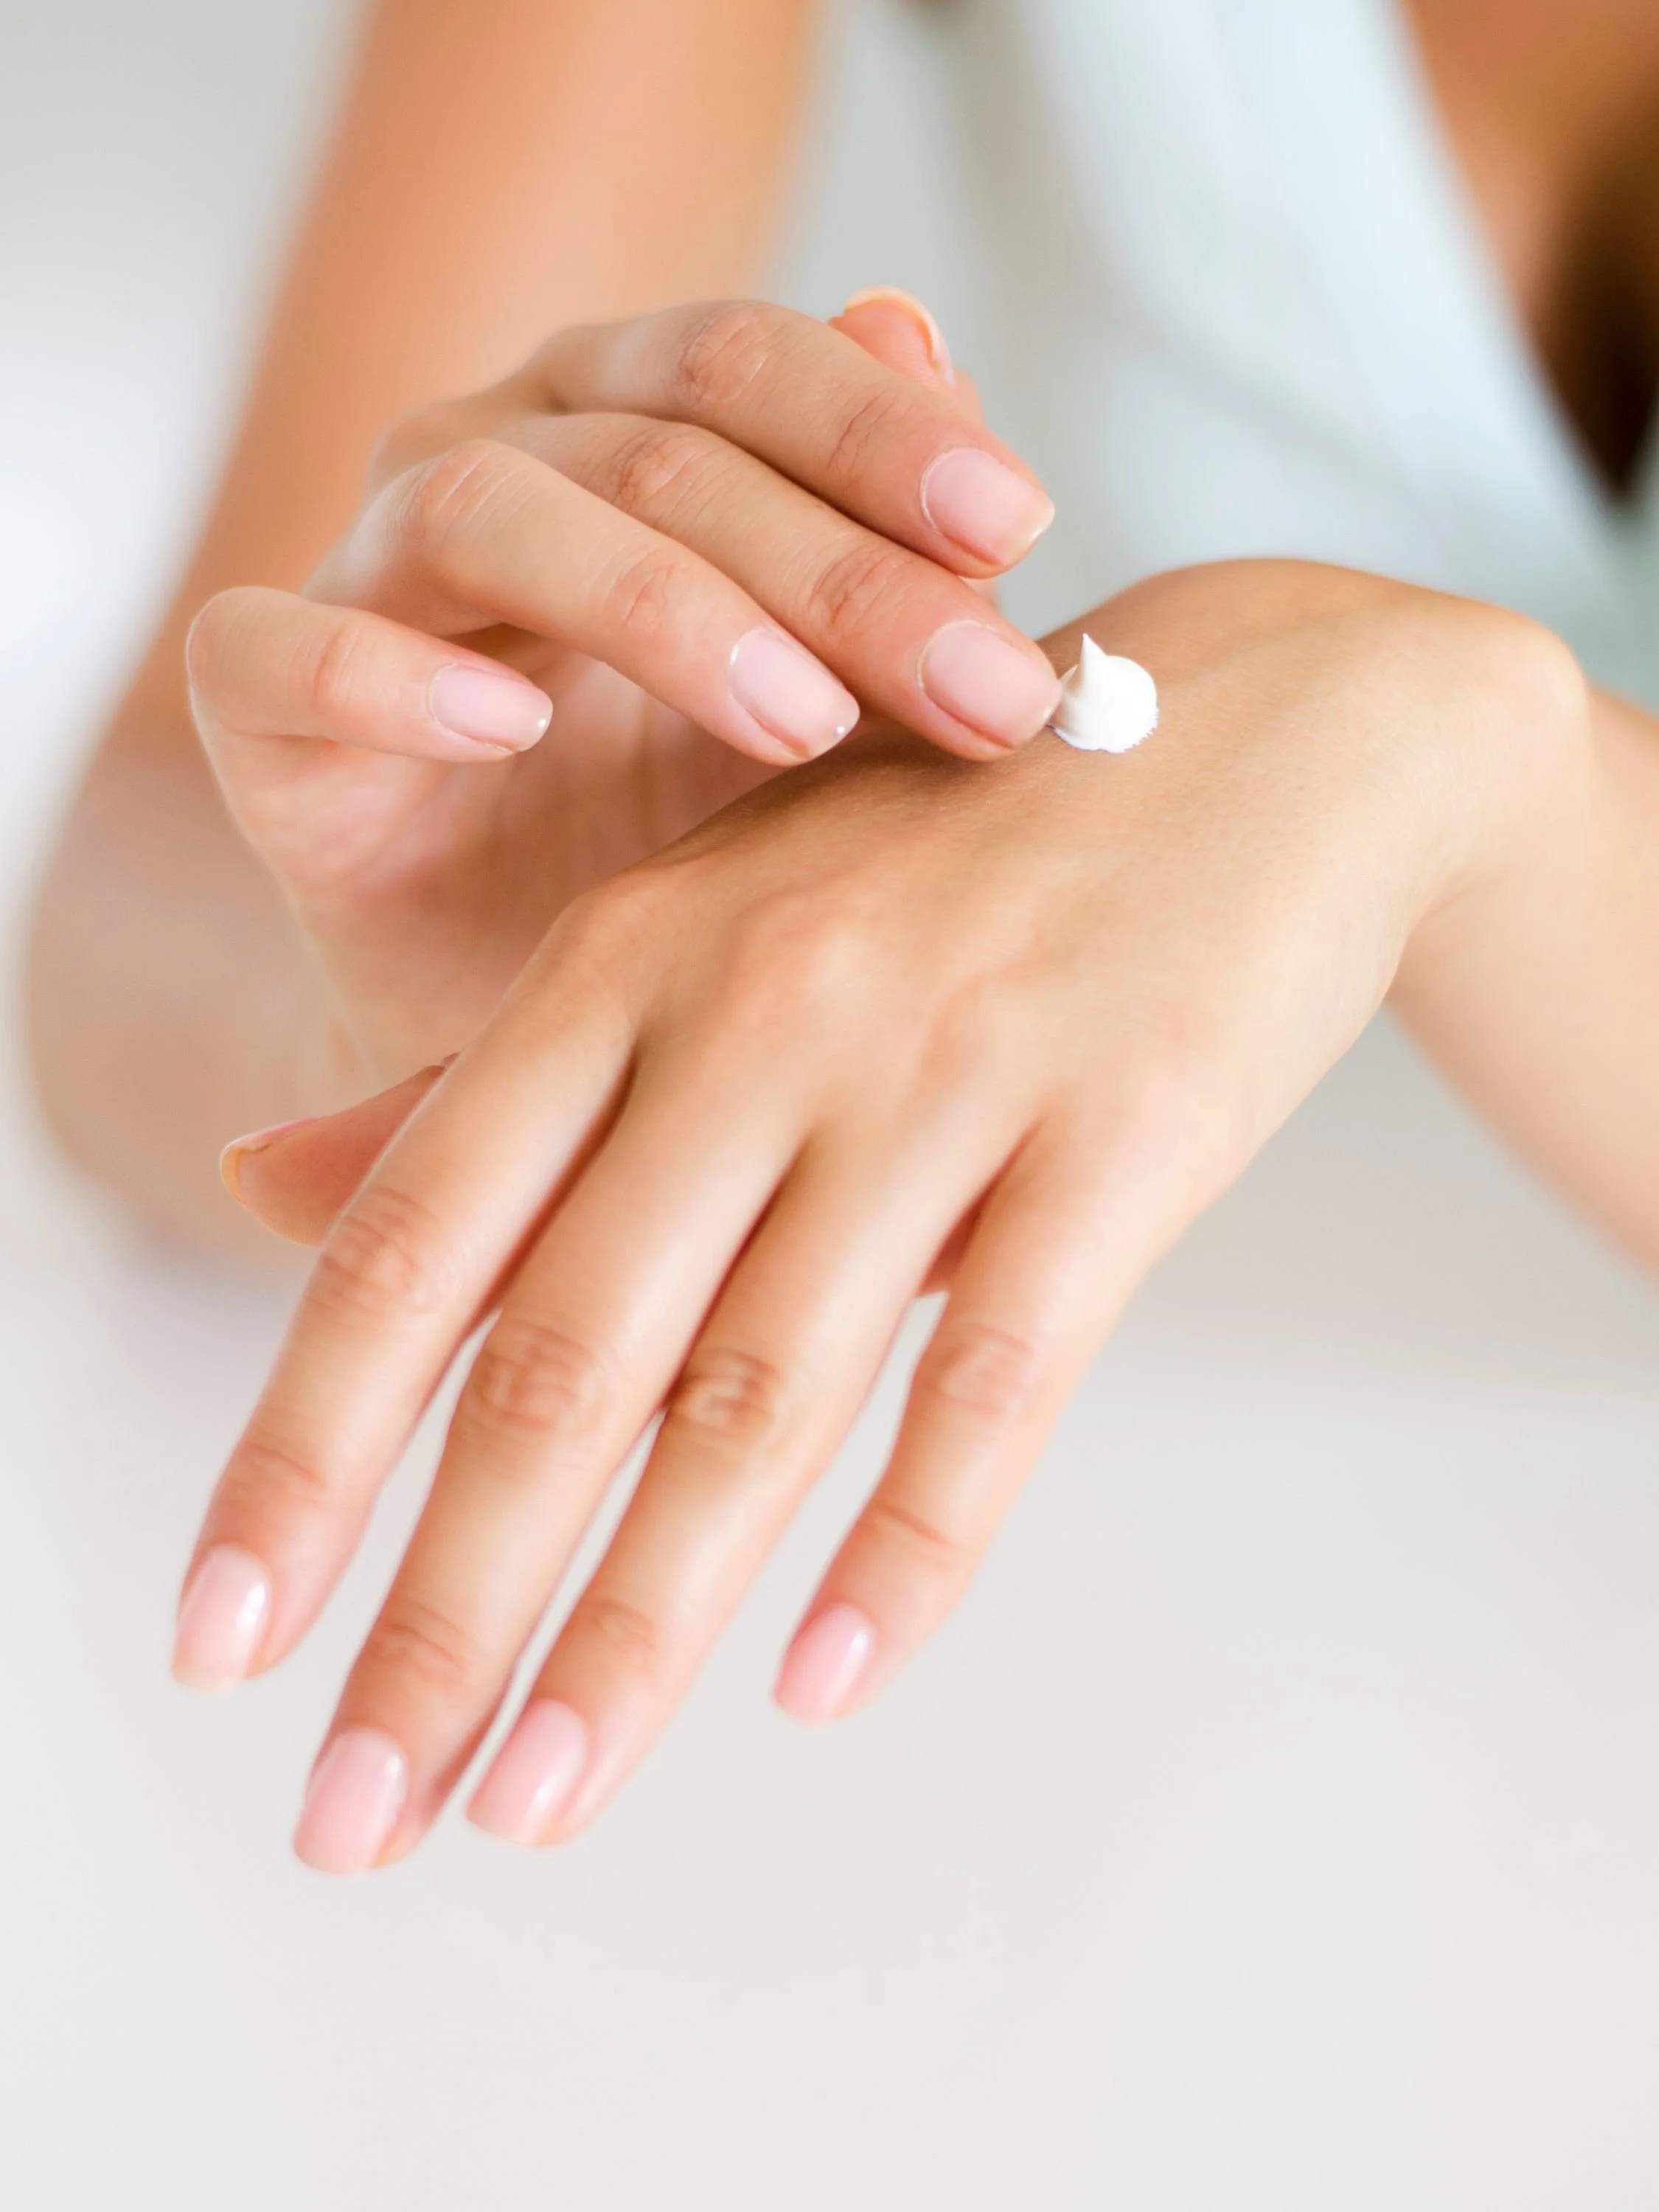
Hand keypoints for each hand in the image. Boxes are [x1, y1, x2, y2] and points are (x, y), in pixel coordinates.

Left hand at [176, 560, 1584, 1870]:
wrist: (1257, 730)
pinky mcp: (1122, 1136)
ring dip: (640, 1628)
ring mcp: (944, 1074)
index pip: (415, 1250)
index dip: (300, 1458)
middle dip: (444, 1612)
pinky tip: (823, 1683)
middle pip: (564, 1362)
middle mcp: (761, 1015)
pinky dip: (907, 1546)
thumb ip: (492, 1084)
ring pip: (761, 1398)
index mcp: (627, 964)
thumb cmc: (945, 856)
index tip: (218, 1644)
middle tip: (357, 1818)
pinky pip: (998, 1377)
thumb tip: (262, 1194)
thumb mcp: (697, 925)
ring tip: (543, 1796)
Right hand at [183, 293, 1058, 1080]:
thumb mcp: (825, 703)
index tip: (1017, 532)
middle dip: (834, 568)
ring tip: (798, 727)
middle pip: (654, 445)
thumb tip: (916, 322)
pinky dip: (392, 678)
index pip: (743, 361)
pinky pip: (279, 653)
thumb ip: (876, 542)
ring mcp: (363, 575)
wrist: (525, 1005)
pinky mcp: (258, 708)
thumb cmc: (680, 834)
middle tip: (977, 693)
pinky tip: (514, 732)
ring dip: (659, 607)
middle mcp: (487, 459)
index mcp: (621, 425)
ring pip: (484, 508)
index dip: (880, 433)